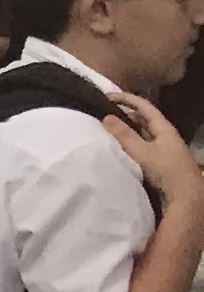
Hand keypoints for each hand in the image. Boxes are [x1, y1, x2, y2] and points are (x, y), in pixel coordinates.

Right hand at [109, 90, 203, 210]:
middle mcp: (165, 134)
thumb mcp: (142, 152)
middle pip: (144, 118)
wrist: (187, 195)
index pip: (144, 105)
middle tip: (105, 112)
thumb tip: (106, 117)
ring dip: (128, 127)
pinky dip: (132, 140)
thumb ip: (124, 135)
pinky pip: (144, 143)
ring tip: (109, 127)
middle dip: (125, 112)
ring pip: (144, 131)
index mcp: (164, 128)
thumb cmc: (167, 170)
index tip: (107, 96)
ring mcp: (165, 147)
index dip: (126, 98)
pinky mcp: (162, 158)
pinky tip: (122, 145)